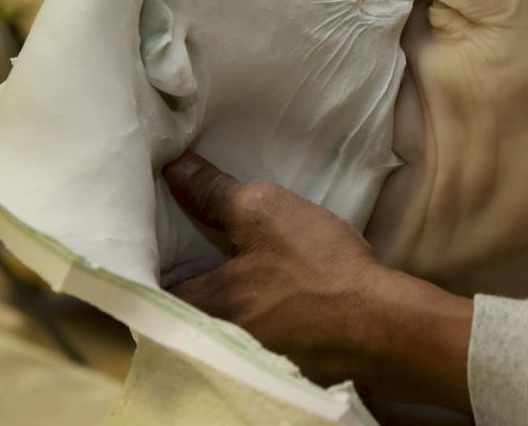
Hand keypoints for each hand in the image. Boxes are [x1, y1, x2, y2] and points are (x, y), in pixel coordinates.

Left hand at [163, 150, 473, 408]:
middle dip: (184, 274)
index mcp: (201, 306)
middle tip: (187, 241)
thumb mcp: (263, 212)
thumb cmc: (319, 269)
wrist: (381, 325)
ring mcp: (249, 356)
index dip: (146, 256)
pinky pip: (252, 329)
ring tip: (227, 259)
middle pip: (181, 305)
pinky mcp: (282, 361)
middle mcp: (214, 340)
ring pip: (217, 318)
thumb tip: (176, 166)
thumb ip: (212, 190)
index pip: (147, 286)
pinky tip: (270, 286)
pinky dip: (253, 308)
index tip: (149, 234)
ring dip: (221, 292)